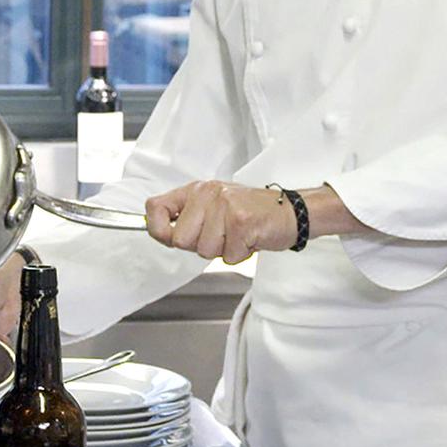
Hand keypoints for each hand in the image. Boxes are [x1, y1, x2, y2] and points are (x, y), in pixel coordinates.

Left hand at [145, 181, 297, 263]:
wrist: (291, 212)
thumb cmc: (252, 213)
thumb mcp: (214, 207)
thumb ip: (189, 218)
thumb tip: (162, 233)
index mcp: (197, 190)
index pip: (155, 207)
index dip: (157, 229)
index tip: (167, 236)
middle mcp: (208, 194)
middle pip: (180, 240)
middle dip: (200, 246)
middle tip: (222, 236)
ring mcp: (225, 206)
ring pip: (204, 250)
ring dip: (223, 251)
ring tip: (238, 236)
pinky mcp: (241, 222)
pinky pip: (227, 256)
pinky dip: (240, 255)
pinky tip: (249, 239)